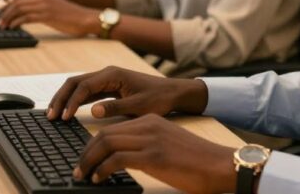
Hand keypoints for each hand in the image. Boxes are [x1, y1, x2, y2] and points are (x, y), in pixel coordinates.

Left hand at [0, 0, 98, 35]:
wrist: (87, 18)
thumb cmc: (73, 18)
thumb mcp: (54, 10)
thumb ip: (41, 10)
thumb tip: (28, 16)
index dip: (9, 6)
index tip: (1, 14)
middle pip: (17, 2)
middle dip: (5, 12)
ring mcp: (44, 5)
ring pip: (19, 9)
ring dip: (7, 18)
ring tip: (1, 26)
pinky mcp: (46, 15)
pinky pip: (26, 17)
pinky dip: (16, 22)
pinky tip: (12, 28)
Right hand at [47, 66, 207, 120]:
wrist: (174, 93)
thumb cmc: (159, 98)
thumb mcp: (138, 106)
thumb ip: (115, 108)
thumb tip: (92, 110)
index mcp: (112, 74)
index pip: (84, 86)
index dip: (71, 102)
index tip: (64, 118)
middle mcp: (107, 74)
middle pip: (75, 82)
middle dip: (61, 98)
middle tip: (50, 116)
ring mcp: (107, 79)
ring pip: (78, 86)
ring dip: (65, 99)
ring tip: (54, 116)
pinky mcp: (108, 87)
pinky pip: (86, 92)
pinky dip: (74, 101)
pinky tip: (68, 113)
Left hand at [74, 115, 236, 193]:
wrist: (220, 164)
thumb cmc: (197, 162)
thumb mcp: (167, 148)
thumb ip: (146, 148)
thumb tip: (122, 161)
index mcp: (151, 121)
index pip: (112, 129)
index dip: (94, 145)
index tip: (86, 160)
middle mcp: (148, 125)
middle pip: (104, 134)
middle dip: (86, 153)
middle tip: (78, 169)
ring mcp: (151, 139)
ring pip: (106, 143)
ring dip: (89, 161)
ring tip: (83, 175)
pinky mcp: (154, 155)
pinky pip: (116, 159)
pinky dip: (102, 169)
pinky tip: (98, 178)